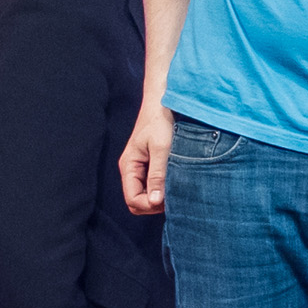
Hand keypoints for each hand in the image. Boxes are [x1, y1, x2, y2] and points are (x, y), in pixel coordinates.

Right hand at [119, 99, 173, 215]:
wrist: (163, 102)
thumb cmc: (160, 121)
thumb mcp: (161, 148)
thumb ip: (158, 175)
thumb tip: (155, 201)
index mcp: (129, 166)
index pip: (133, 200)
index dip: (150, 205)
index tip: (169, 200)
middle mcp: (132, 170)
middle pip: (138, 202)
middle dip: (155, 205)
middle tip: (176, 198)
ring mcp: (141, 169)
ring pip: (147, 196)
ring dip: (161, 198)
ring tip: (178, 189)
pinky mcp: (151, 166)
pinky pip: (154, 186)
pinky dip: (164, 189)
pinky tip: (177, 182)